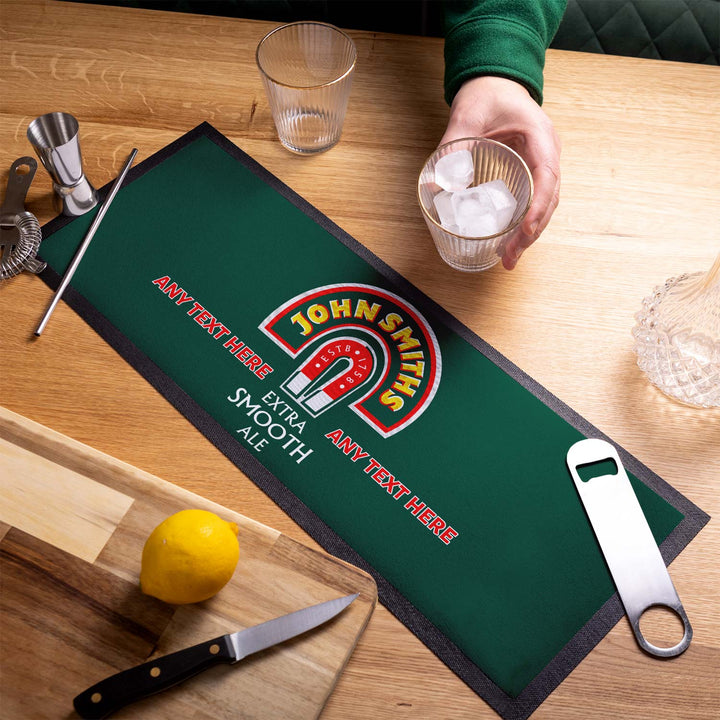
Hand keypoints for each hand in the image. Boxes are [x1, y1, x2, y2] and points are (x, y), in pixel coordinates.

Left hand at [440, 76, 560, 269]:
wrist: (494, 80)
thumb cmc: (485, 93)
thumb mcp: (465, 117)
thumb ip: (451, 149)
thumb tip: (437, 186)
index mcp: (540, 137)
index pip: (547, 177)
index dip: (538, 208)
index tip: (525, 233)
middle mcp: (548, 151)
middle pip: (550, 199)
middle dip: (532, 232)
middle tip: (510, 258)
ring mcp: (543, 161)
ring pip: (546, 203)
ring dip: (531, 232)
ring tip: (510, 258)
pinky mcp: (533, 169)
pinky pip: (536, 199)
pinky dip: (526, 221)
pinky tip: (511, 240)